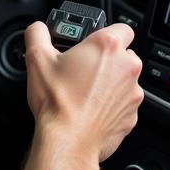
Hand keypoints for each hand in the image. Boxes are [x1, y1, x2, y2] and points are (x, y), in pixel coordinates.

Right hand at [23, 21, 142, 163]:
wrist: (67, 141)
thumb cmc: (57, 102)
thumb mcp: (36, 58)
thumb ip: (37, 33)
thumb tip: (37, 28)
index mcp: (108, 47)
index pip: (122, 28)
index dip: (108, 34)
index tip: (95, 44)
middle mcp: (127, 68)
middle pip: (124, 56)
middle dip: (107, 61)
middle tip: (83, 71)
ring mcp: (133, 93)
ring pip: (124, 81)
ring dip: (110, 84)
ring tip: (85, 93)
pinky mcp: (132, 115)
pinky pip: (124, 105)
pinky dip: (111, 106)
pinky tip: (91, 110)